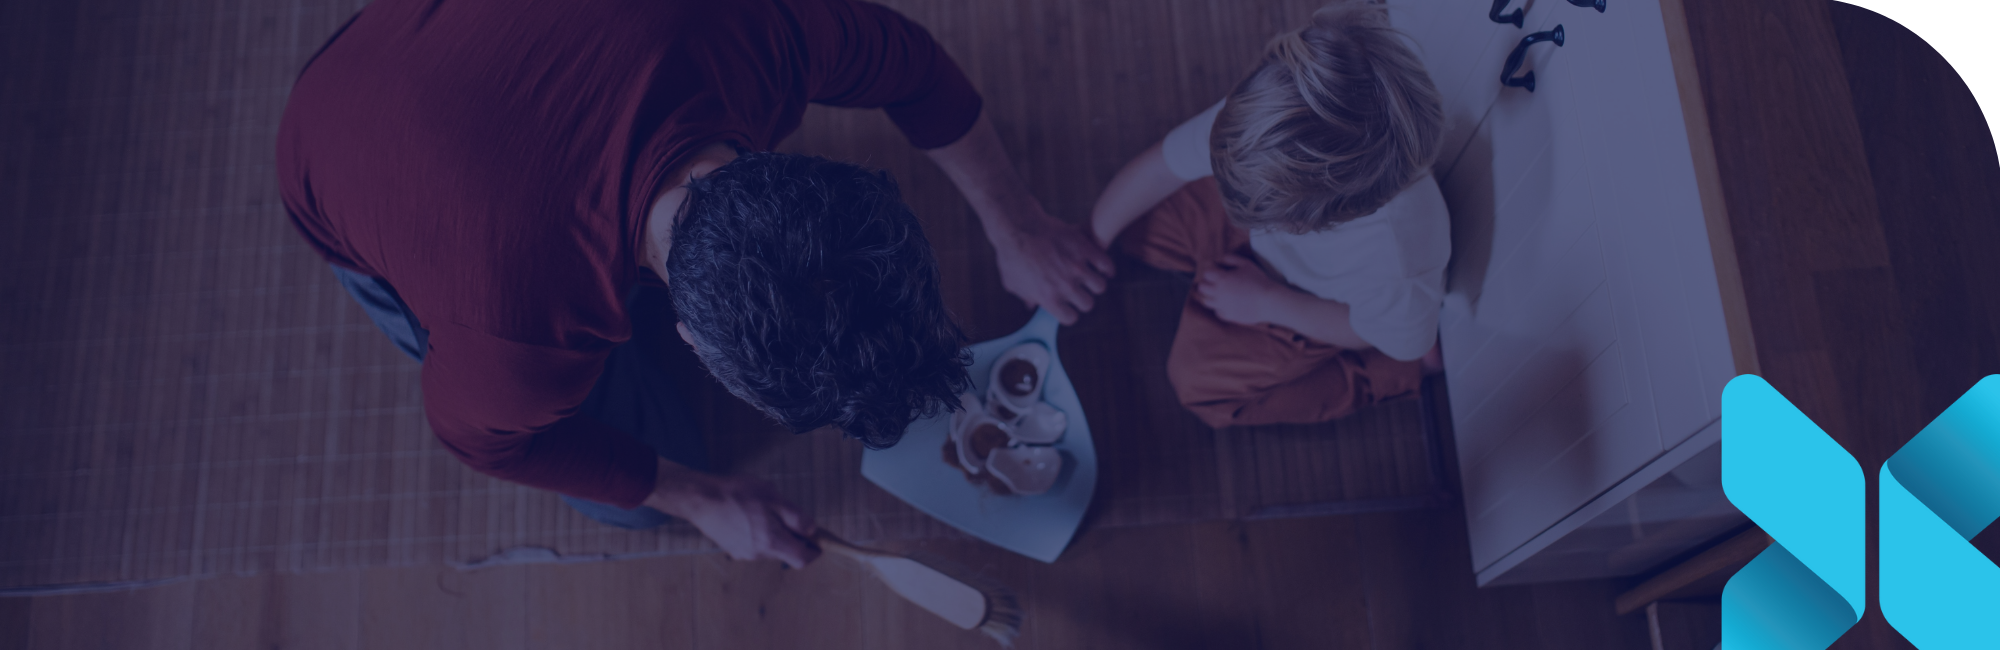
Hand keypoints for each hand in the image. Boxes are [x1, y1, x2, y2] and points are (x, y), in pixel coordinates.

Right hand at [645, 460, 819, 567]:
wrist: (700, 498)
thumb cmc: (738, 494)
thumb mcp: (774, 498)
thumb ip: (796, 518)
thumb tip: (812, 531)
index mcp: (772, 543)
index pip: (803, 560)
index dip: (814, 550)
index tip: (817, 539)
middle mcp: (759, 554)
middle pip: (786, 552)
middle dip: (792, 537)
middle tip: (785, 513)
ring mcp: (744, 554)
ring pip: (770, 547)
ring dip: (773, 533)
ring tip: (760, 509)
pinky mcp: (732, 549)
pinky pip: (754, 544)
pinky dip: (757, 533)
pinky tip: (746, 515)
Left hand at [992, 207, 1115, 324]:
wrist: (1018, 226)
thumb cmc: (1011, 254)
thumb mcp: (1012, 282)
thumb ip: (1025, 296)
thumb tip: (1031, 305)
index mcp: (1048, 298)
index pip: (1070, 318)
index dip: (1069, 312)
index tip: (1067, 305)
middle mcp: (1065, 286)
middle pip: (1087, 304)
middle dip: (1082, 298)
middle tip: (1078, 290)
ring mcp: (1076, 267)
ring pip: (1100, 286)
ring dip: (1094, 283)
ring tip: (1089, 276)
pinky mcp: (1084, 248)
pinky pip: (1106, 265)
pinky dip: (1107, 267)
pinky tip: (1102, 266)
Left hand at [1193, 253, 1291, 326]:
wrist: (1268, 301)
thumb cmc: (1258, 280)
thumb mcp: (1245, 263)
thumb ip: (1230, 258)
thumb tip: (1219, 259)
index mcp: (1221, 279)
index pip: (1206, 273)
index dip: (1211, 271)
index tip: (1218, 271)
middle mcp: (1218, 293)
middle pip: (1201, 287)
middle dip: (1207, 283)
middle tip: (1216, 282)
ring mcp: (1221, 305)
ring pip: (1206, 301)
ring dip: (1210, 295)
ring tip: (1219, 293)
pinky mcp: (1227, 316)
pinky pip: (1217, 311)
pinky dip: (1219, 307)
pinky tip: (1227, 303)